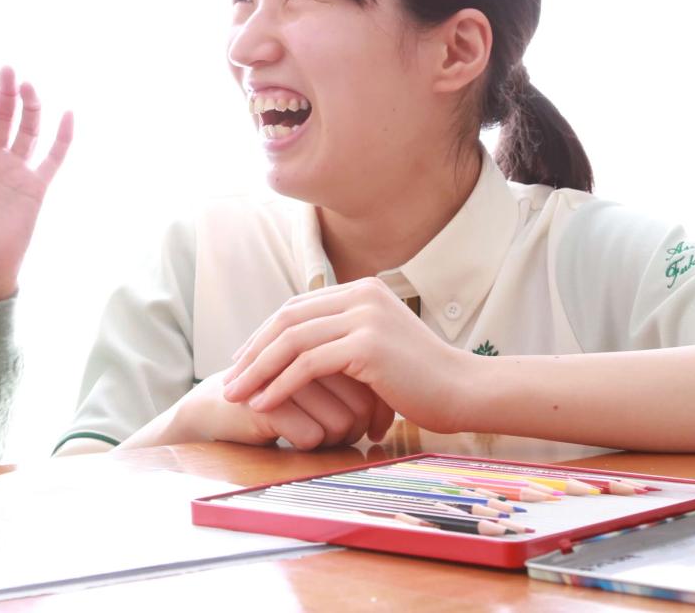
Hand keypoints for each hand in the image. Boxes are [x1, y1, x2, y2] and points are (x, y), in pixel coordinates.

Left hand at [0, 67, 72, 300]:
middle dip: (4, 93)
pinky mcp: (35, 187)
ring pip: (27, 130)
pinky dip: (62, 137)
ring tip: (29, 86)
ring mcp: (14, 171)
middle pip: (1, 116)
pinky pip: (53, 157)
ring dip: (29, 107)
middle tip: (8, 70)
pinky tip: (67, 115)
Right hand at [143, 370, 387, 450]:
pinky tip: (291, 437)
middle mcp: (307, 353)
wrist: (216, 408)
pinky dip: (309, 444)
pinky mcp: (265, 402)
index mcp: (323, 340)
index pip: (372, 380)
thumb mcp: (316, 387)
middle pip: (362, 404)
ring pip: (340, 423)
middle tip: (346, 438)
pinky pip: (312, 436)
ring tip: (317, 437)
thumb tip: (390, 413)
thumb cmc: (276, 401)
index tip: (374, 429)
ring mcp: (285, 375)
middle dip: (360, 429)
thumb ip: (349, 383)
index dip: (378, 410)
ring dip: (335, 441)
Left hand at [220, 278, 468, 433]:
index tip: (242, 362)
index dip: (264, 334)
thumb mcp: (379, 346)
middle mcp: (360, 295)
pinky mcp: (366, 345)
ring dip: (257, 370)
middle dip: (252, 351)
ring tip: (236, 396)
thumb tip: (302, 353)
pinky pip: (307, 365)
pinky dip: (279, 385)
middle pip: (287, 319)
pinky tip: (263, 405)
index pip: (297, 307)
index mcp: (361, 289)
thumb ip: (345, 339)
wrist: (466, 391)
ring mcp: (364, 317)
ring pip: (291, 341)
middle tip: (228, 380)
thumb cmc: (423, 380)